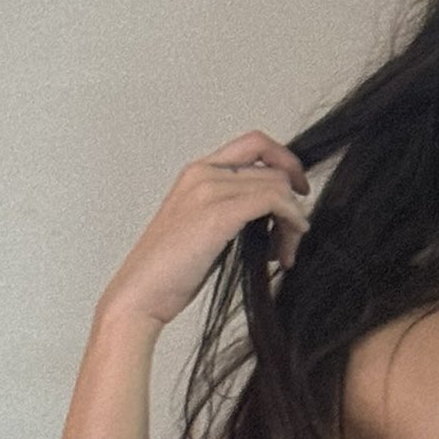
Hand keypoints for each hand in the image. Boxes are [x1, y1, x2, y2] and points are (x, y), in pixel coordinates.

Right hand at [99, 130, 312, 330]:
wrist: (141, 294)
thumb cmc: (170, 272)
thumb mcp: (203, 229)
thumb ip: (232, 210)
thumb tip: (274, 214)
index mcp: (197, 173)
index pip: (255, 144)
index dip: (285, 161)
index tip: (298, 191)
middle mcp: (203, 173)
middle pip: (273, 166)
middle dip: (294, 199)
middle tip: (297, 230)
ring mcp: (209, 189)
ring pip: (279, 185)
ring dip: (293, 221)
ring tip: (284, 253)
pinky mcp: (218, 213)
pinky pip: (274, 200)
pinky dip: (291, 222)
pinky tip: (284, 251)